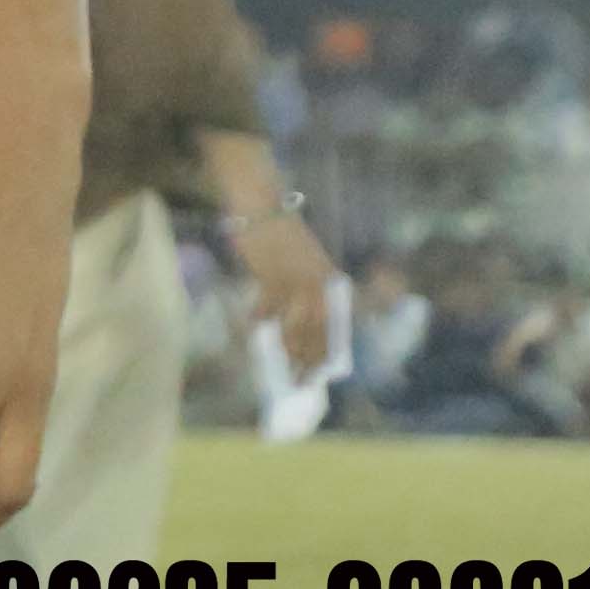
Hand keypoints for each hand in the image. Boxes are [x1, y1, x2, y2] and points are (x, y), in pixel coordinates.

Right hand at [229, 206, 336, 377]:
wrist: (263, 208)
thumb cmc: (283, 235)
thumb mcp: (307, 263)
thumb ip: (306, 291)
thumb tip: (296, 322)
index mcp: (331, 282)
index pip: (335, 325)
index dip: (328, 350)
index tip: (322, 372)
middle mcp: (319, 287)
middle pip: (318, 332)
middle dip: (311, 359)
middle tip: (302, 380)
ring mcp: (296, 284)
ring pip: (296, 327)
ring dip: (290, 349)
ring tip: (283, 365)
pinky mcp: (273, 280)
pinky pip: (268, 308)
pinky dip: (260, 318)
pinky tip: (254, 324)